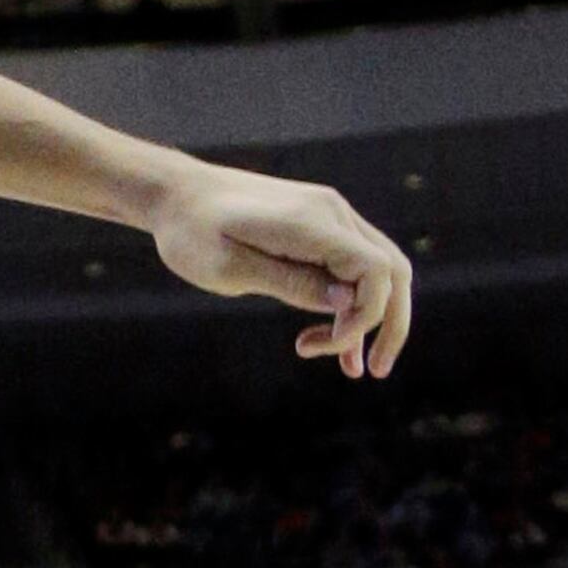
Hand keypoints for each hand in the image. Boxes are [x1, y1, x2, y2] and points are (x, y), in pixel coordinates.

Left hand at [148, 165, 411, 377]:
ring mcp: (327, 216)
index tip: (322, 346)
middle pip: (391, 270)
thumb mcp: (231, 269)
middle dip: (390, 323)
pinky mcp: (317, 226)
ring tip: (355, 369)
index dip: (365, 317)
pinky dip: (350, 304)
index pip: (375, 270)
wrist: (176, 194)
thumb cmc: (192, 234)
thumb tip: (348, 303)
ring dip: (372, 318)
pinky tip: (332, 341)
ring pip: (377, 269)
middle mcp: (331, 213)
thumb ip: (291, 284)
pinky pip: (351, 265)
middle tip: (374, 372)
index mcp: (311, 223)